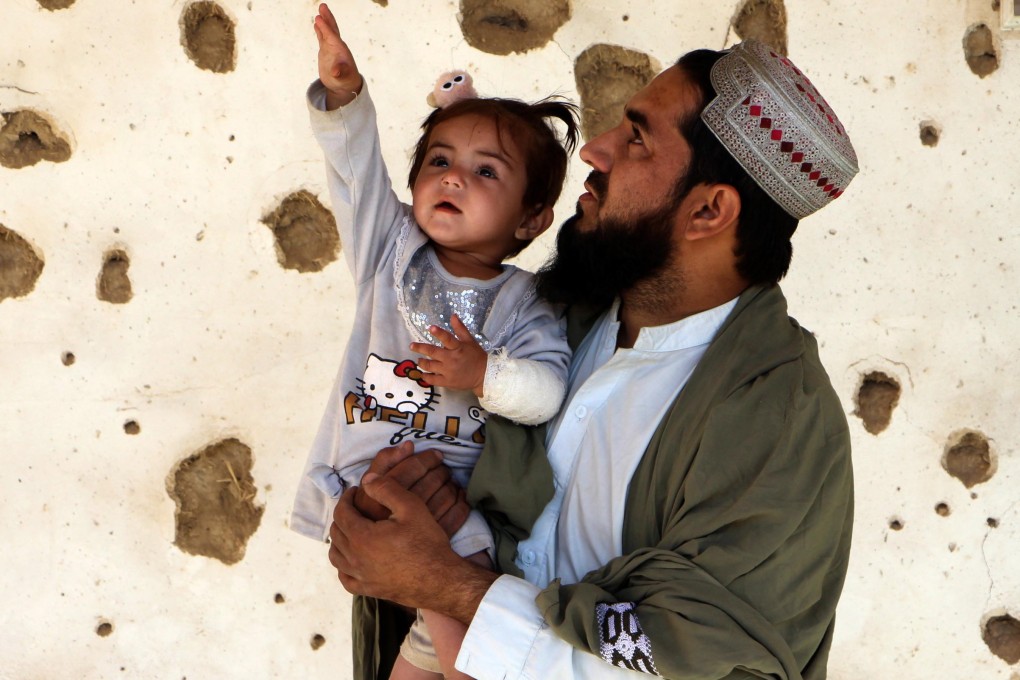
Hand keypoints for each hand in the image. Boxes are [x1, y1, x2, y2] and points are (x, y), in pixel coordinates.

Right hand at [313, 3, 361, 108]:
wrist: (345, 85)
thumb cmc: (346, 81)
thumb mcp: (344, 78)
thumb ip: (341, 73)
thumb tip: (335, 72)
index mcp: (341, 50)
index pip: (332, 36)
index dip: (325, 28)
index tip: (318, 19)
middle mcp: (336, 46)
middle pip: (332, 29)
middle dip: (327, 18)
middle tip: (323, 6)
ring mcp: (331, 47)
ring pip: (327, 31)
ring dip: (323, 21)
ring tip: (319, 12)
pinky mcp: (326, 51)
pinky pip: (323, 37)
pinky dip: (320, 30)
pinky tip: (317, 24)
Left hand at [329, 476, 497, 619]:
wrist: (440, 580)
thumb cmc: (427, 543)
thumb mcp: (411, 507)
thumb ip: (387, 489)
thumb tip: (367, 479)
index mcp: (362, 537)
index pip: (342, 513)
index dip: (346, 498)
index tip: (355, 491)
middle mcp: (355, 559)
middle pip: (336, 533)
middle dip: (343, 515)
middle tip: (354, 506)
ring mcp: (361, 577)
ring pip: (336, 556)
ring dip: (340, 539)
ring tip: (352, 529)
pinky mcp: (369, 590)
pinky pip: (345, 579)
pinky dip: (343, 567)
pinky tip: (352, 560)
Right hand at [355, 441, 470, 536]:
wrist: (383, 562)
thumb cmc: (372, 521)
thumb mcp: (368, 491)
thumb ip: (383, 464)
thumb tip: (408, 445)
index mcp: (380, 501)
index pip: (408, 470)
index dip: (425, 459)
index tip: (436, 454)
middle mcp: (399, 516)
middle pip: (429, 482)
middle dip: (440, 470)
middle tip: (444, 466)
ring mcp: (419, 530)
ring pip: (445, 497)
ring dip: (451, 484)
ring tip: (450, 479)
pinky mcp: (432, 541)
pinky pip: (456, 517)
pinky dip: (461, 503)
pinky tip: (460, 496)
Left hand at [410, 315, 487, 396]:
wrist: (484, 376)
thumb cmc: (476, 356)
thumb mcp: (470, 341)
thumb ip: (460, 329)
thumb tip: (453, 315)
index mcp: (458, 348)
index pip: (448, 339)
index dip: (439, 333)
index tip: (431, 328)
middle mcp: (452, 359)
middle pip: (433, 352)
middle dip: (420, 348)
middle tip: (411, 346)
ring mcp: (448, 372)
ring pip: (430, 366)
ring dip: (422, 362)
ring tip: (419, 360)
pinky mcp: (447, 382)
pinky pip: (432, 379)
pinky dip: (425, 377)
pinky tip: (422, 374)